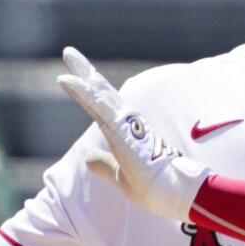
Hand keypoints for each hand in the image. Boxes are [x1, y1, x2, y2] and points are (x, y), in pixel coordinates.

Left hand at [57, 46, 210, 220]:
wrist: (175, 193)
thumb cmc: (155, 187)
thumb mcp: (122, 177)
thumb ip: (104, 165)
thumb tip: (86, 157)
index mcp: (127, 132)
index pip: (104, 107)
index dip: (88, 91)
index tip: (73, 76)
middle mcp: (128, 122)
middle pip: (102, 92)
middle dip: (86, 71)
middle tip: (69, 52)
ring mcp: (125, 123)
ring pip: (99, 94)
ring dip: (83, 75)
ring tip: (68, 54)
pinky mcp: (122, 130)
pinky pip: (98, 107)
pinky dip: (83, 92)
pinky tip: (68, 80)